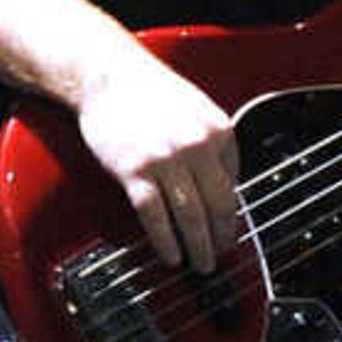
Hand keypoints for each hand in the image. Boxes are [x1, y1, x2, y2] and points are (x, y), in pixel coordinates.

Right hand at [74, 48, 242, 272]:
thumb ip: (215, 146)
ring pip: (191, 216)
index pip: (234, 184)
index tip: (229, 232)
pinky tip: (172, 256)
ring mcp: (166, 160)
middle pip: (218, 205)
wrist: (107, 76)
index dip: (232, 215)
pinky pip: (155, 215)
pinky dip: (166, 241)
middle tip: (221, 256)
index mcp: (219, 132)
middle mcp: (197, 146)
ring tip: (201, 264)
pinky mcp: (135, 170)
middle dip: (221, 238)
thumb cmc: (149, 93)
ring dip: (198, 247)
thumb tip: (225, 185)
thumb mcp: (199, 111)